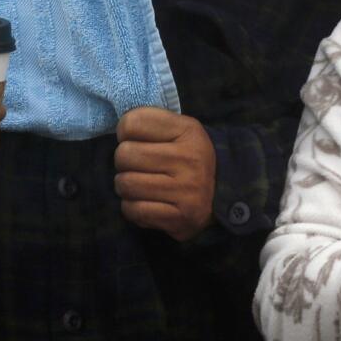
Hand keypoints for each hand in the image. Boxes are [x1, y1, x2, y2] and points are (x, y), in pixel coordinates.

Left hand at [114, 107, 216, 241]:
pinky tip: (143, 202)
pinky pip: (134, 210)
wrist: (221, 192)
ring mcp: (186, 190)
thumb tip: (119, 130)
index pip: (132, 122)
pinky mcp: (180, 218)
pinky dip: (131, 207)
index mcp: (188, 131)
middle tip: (136, 165)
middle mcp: (190, 159)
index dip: (126, 132)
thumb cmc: (189, 156)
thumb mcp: (179, 129)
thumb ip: (150, 123)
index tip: (138, 140)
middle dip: (124, 161)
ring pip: (126, 184)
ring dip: (126, 186)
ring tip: (138, 185)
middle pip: (125, 154)